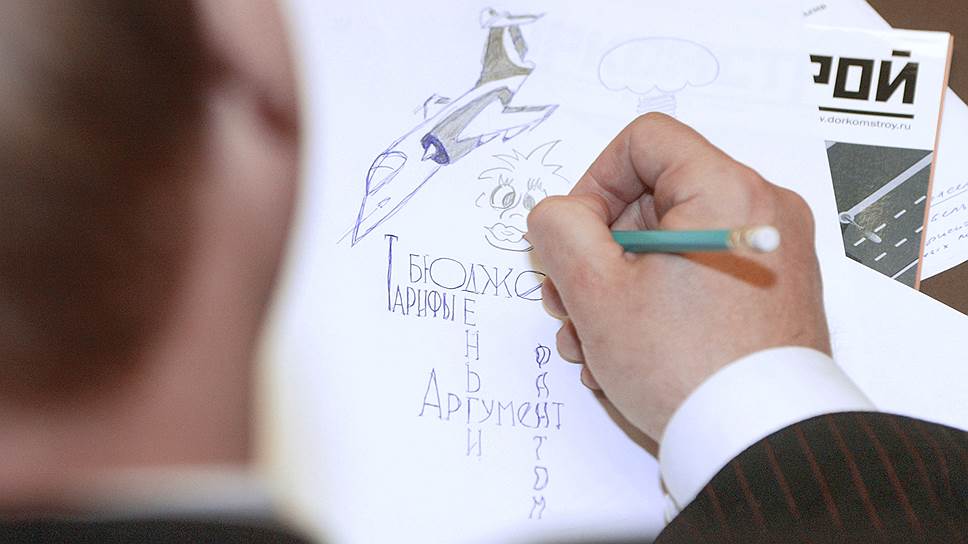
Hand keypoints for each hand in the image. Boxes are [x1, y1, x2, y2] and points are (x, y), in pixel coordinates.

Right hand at [527, 113, 830, 441]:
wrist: (759, 441)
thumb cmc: (684, 368)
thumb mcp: (596, 291)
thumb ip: (559, 230)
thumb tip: (558, 216)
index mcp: (727, 191)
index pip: (644, 141)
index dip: (593, 181)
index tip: (573, 236)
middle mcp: (760, 211)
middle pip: (654, 199)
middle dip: (597, 250)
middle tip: (567, 302)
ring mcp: (771, 254)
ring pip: (671, 244)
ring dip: (617, 285)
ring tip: (590, 342)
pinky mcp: (772, 292)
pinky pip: (699, 275)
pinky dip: (657, 301)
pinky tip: (625, 351)